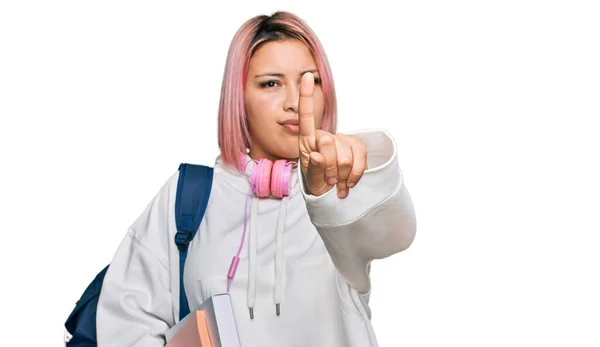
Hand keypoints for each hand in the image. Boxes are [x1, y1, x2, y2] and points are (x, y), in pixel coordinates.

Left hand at [298, 72, 366, 197]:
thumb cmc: (316, 182)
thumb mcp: (310, 179)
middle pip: (329, 143)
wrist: (331, 193)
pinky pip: (361, 156)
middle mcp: (325, 136)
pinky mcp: (357, 147)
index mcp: (307, 140)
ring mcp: (342, 140)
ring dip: (343, 173)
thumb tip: (318, 156)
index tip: (306, 76)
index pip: (306, 115)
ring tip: (337, 182)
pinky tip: (349, 182)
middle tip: (328, 180)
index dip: (306, 96)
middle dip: (329, 167)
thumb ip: (313, 168)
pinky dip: (356, 173)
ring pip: (346, 153)